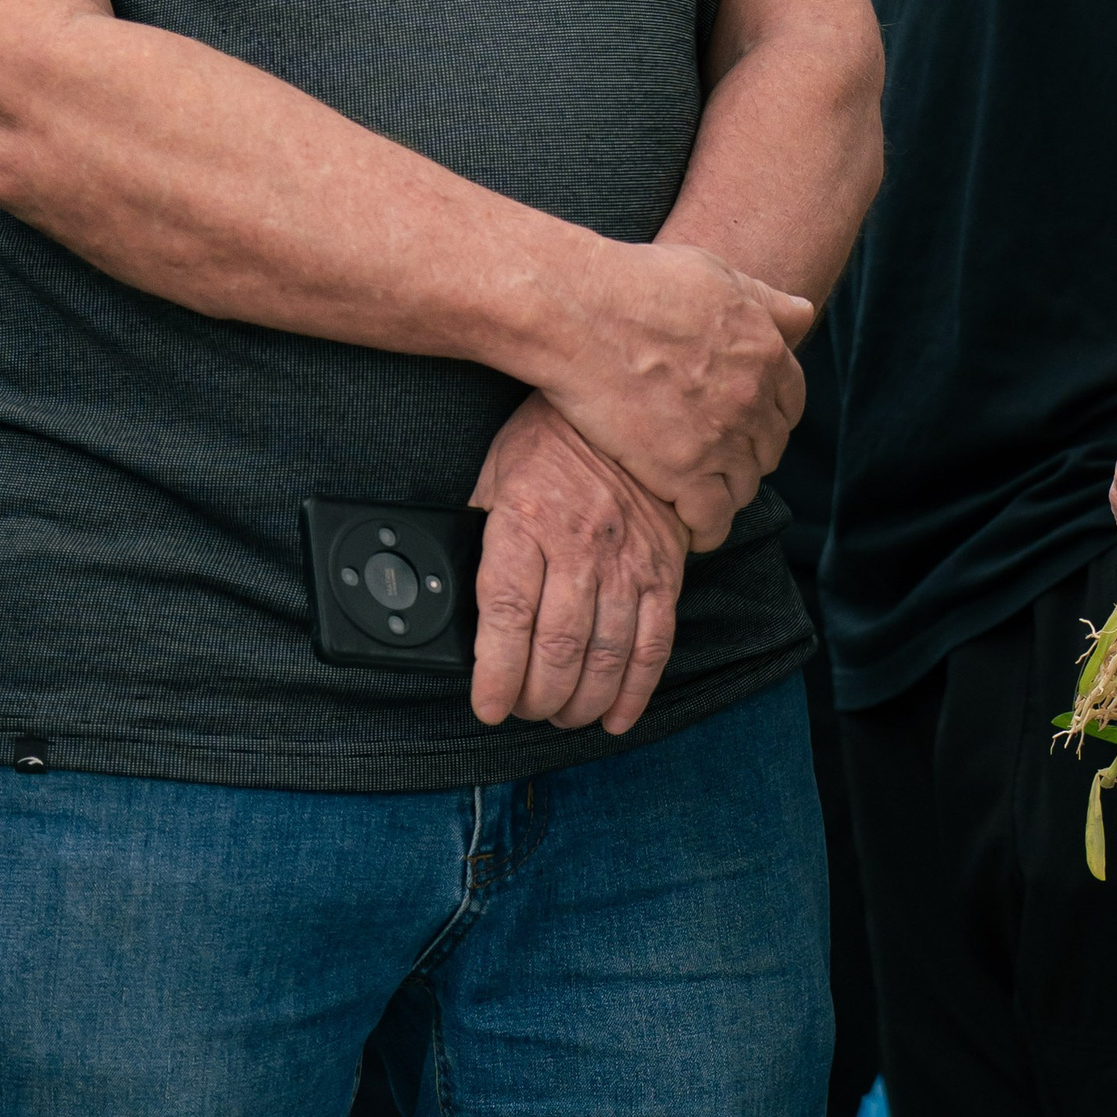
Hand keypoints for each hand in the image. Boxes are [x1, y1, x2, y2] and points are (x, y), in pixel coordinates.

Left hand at [469, 393, 686, 734]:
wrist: (630, 400)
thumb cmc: (552, 440)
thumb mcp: (497, 476)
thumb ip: (481, 536)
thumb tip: (452, 594)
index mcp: (527, 522)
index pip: (507, 616)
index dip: (496, 676)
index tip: (489, 706)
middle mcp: (579, 546)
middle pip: (557, 648)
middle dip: (537, 698)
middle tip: (525, 710)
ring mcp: (628, 560)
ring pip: (604, 655)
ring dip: (581, 702)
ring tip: (564, 715)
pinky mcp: (665, 569)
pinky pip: (654, 642)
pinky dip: (635, 689)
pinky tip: (616, 714)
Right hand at [550, 239, 810, 546]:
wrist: (582, 313)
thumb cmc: (640, 284)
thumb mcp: (716, 274)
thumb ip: (764, 300)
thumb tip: (803, 313)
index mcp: (765, 352)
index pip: (790, 402)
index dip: (769, 416)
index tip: (747, 423)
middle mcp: (752, 398)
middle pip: (768, 447)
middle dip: (748, 454)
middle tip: (719, 459)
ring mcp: (719, 438)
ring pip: (744, 486)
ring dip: (728, 491)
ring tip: (703, 492)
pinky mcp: (681, 472)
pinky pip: (712, 518)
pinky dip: (708, 527)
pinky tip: (692, 525)